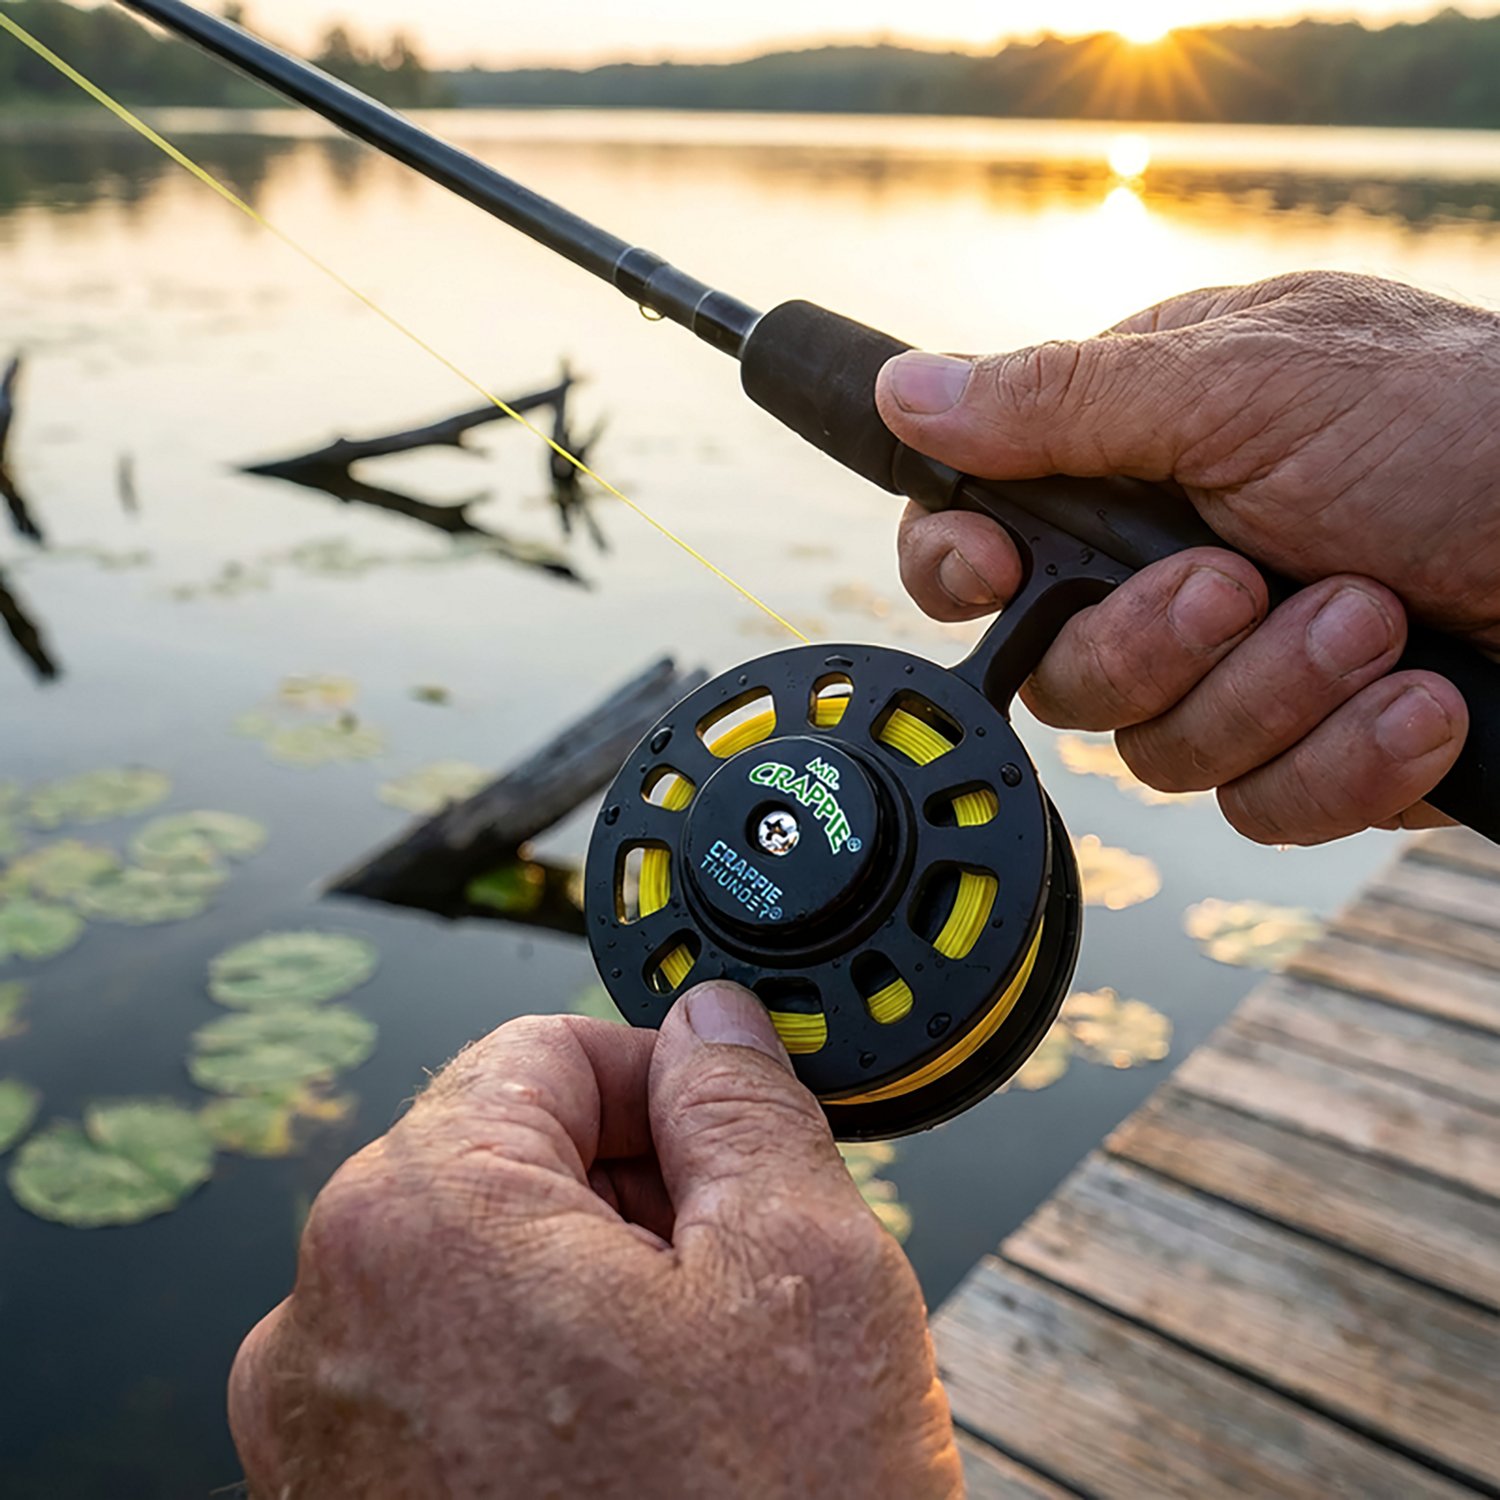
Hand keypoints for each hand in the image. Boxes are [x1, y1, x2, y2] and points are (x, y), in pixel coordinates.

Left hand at [228, 985, 959, 1498]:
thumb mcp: (805, 1269)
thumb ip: (746, 1101)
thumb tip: (712, 1023)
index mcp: (416, 1219)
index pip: (543, 1049)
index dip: (662, 1078)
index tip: (732, 1137)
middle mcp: (324, 1324)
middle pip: (504, 1159)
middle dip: (633, 1191)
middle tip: (738, 1281)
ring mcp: (321, 1438)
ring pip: (484, 1271)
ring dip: (599, 1290)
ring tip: (700, 1387)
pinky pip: (450, 1378)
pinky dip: (547, 1378)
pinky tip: (642, 1452)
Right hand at [876, 271, 1499, 844]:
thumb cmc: (1462, 425)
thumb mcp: (1249, 384)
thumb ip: (1063, 402)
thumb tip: (905, 391)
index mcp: (1138, 464)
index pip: (986, 537)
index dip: (964, 571)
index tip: (993, 572)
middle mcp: (1176, 572)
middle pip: (1062, 670)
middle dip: (1152, 640)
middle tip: (1241, 580)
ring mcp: (1245, 672)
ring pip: (1159, 753)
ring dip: (1271, 693)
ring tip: (1377, 620)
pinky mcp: (1315, 753)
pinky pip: (1260, 809)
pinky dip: (1341, 762)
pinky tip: (1421, 704)